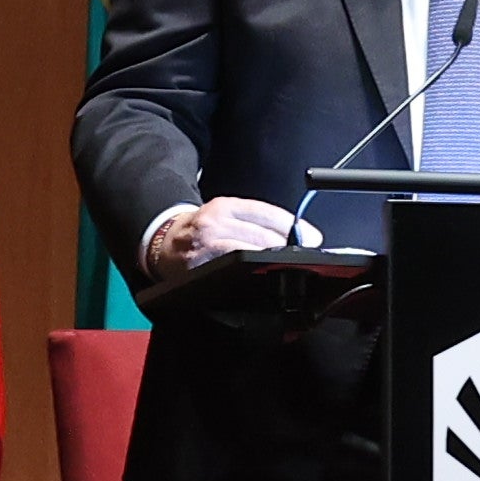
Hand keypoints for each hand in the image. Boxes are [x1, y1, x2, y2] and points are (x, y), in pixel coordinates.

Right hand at [147, 196, 298, 280]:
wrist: (164, 241)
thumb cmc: (201, 229)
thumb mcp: (225, 213)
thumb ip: (255, 221)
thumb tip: (295, 234)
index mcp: (225, 206)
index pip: (267, 213)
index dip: (294, 227)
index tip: (314, 238)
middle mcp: (215, 222)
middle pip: (262, 235)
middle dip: (289, 248)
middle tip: (309, 256)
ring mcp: (207, 245)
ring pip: (251, 253)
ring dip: (275, 261)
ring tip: (292, 267)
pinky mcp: (201, 266)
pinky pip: (235, 268)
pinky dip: (253, 272)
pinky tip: (265, 274)